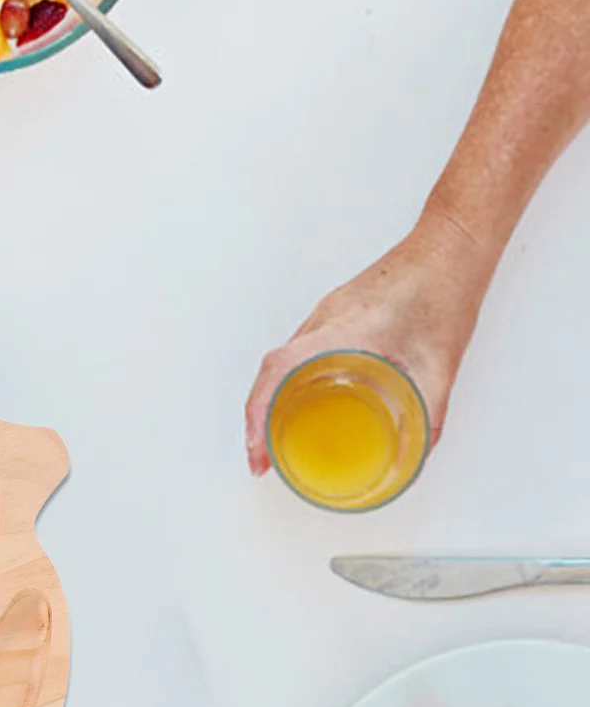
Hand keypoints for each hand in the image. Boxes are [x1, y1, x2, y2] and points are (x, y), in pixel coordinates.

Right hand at [243, 216, 493, 474]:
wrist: (450, 248)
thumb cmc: (444, 293)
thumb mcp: (440, 366)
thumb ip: (427, 416)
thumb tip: (415, 457)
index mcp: (343, 330)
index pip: (278, 370)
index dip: (258, 413)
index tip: (257, 450)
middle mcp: (324, 321)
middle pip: (271, 371)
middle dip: (257, 418)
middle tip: (262, 458)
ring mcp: (325, 315)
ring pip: (282, 361)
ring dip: (269, 400)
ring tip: (273, 437)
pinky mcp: (334, 314)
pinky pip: (297, 351)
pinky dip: (287, 382)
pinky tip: (300, 401)